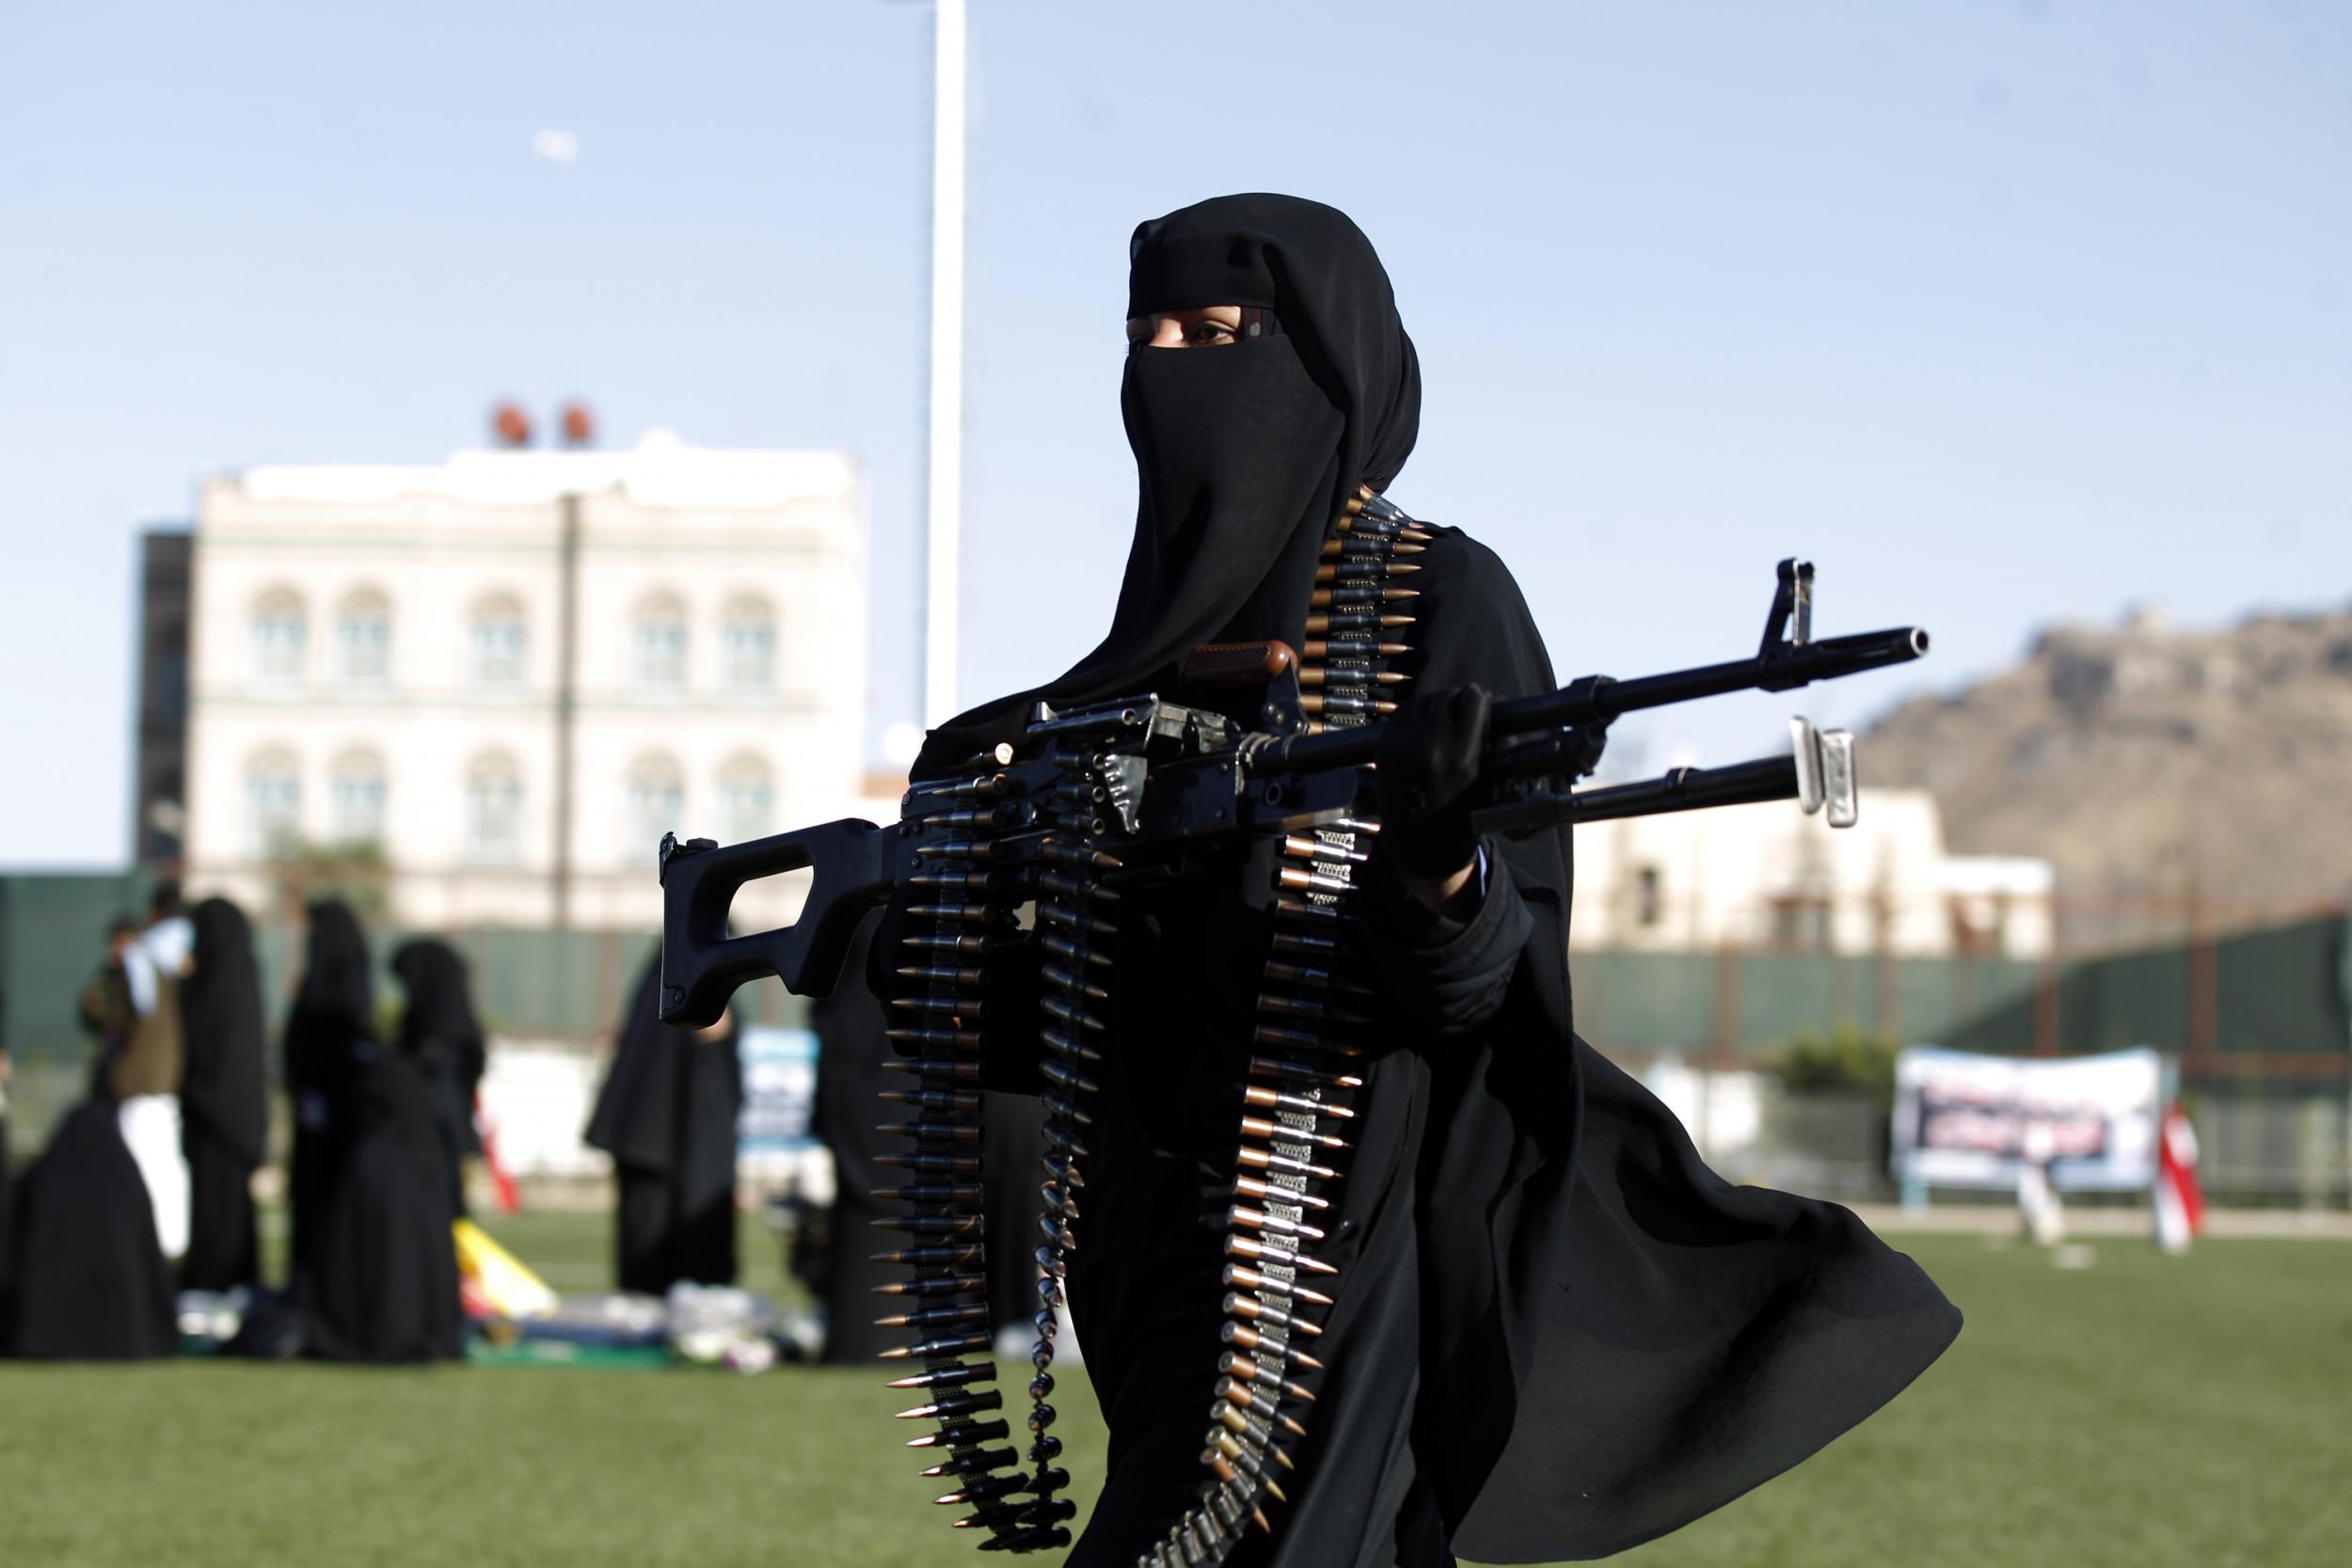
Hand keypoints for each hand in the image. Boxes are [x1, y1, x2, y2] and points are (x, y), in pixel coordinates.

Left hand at [1373, 683, 1490, 897]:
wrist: (1420, 844)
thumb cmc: (1461, 813)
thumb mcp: (1487, 778)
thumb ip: (1492, 739)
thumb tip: (1498, 700)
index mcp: (1463, 756)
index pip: (1473, 699)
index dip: (1479, 698)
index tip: (1481, 704)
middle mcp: (1431, 747)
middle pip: (1445, 696)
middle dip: (1455, 700)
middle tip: (1460, 711)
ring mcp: (1403, 746)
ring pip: (1421, 702)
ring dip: (1432, 706)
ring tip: (1440, 721)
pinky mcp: (1385, 748)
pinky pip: (1400, 715)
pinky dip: (1412, 716)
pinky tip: (1421, 728)